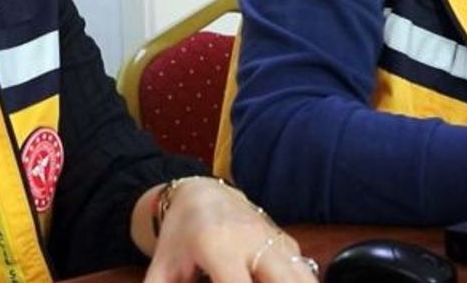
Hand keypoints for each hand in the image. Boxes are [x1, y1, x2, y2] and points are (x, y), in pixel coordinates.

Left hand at [143, 179, 316, 282]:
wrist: (200, 193)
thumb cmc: (179, 235)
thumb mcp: (162, 268)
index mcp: (218, 246)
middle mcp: (252, 240)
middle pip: (286, 279)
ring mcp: (274, 239)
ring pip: (304, 276)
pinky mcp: (287, 243)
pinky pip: (305, 271)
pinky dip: (300, 282)